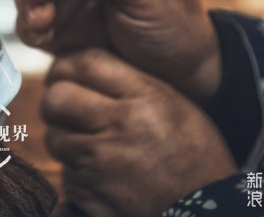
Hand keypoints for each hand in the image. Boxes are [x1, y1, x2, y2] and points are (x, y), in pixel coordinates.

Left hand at [42, 49, 235, 216]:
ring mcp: (102, 159)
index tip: (63, 74)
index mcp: (145, 95)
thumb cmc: (192, 154)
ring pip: (55, 136)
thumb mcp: (172, 103)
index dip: (65, 65)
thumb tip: (76, 64)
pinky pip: (65, 172)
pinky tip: (102, 174)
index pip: (84, 62)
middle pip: (57, 97)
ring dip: (65, 139)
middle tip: (66, 109)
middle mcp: (121, 124)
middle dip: (56, 102)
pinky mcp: (90, 191)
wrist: (207, 210)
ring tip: (92, 145)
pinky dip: (76, 173)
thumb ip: (128, 81)